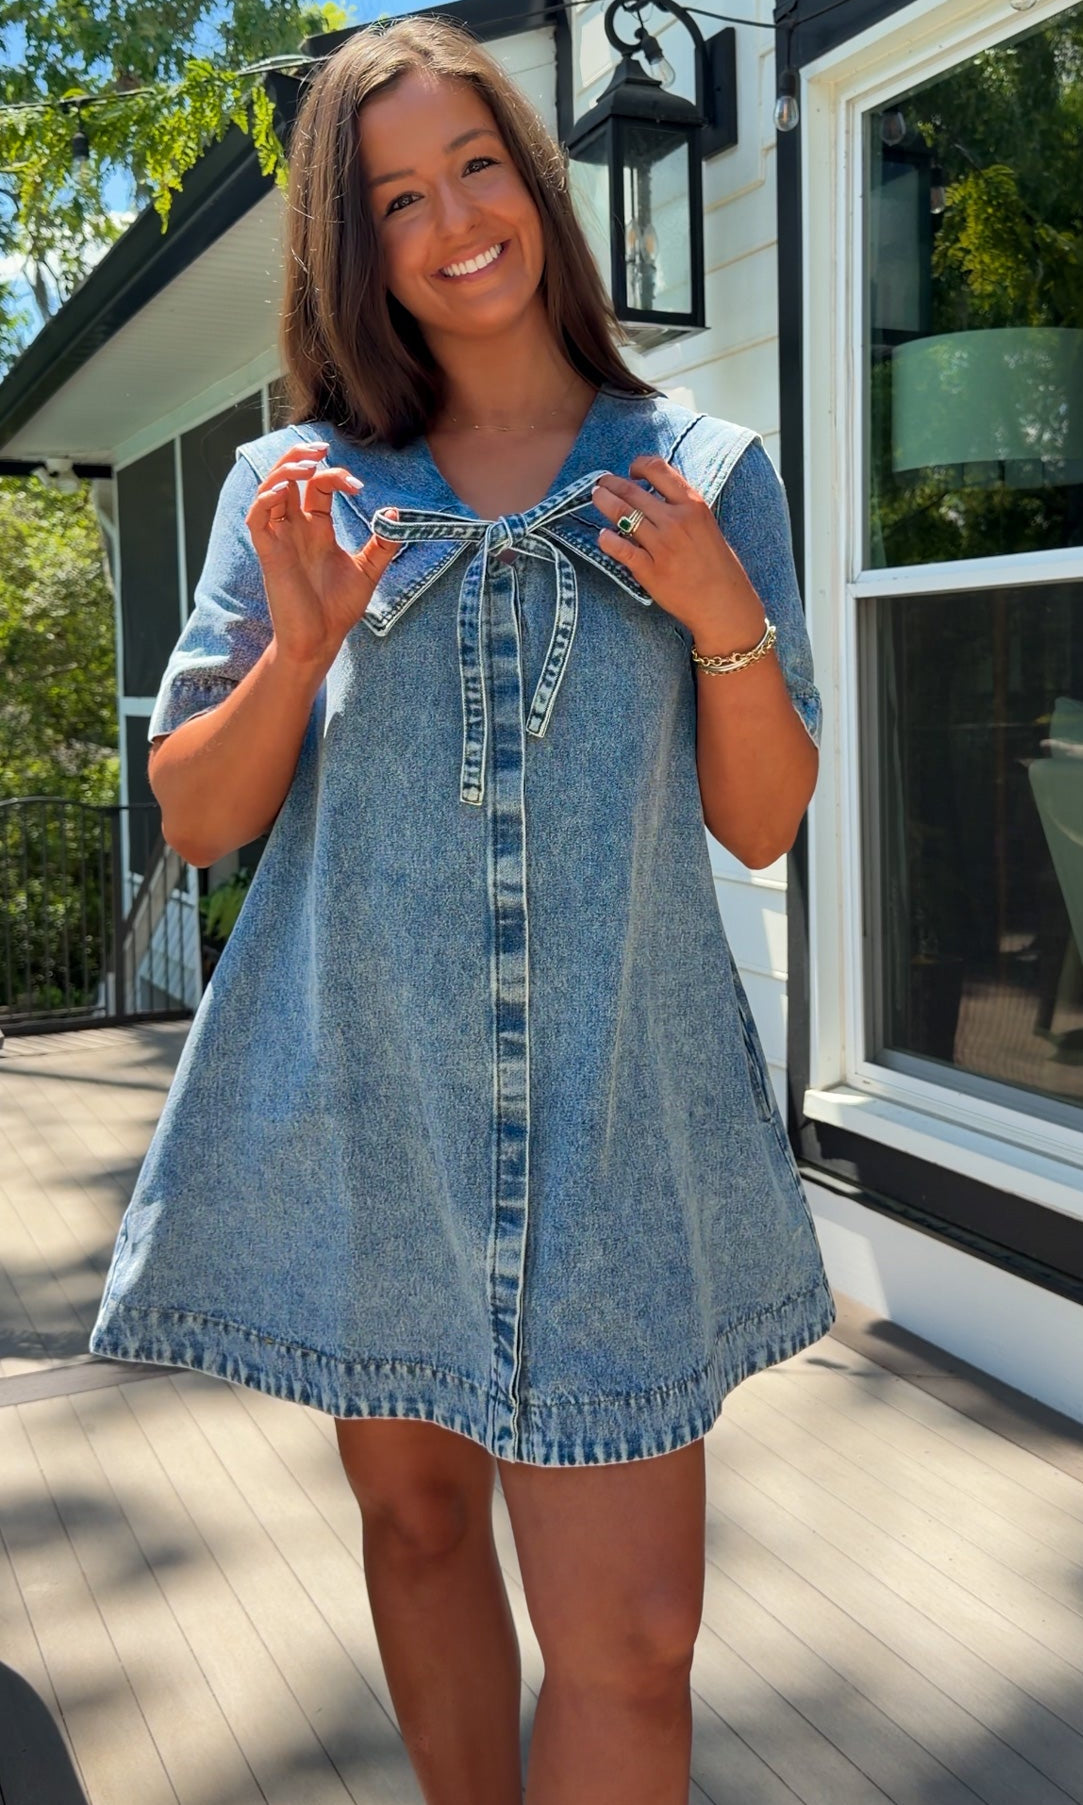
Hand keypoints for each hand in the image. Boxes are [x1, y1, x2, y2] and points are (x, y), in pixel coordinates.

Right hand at [245, 441, 400, 670]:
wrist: (320, 640)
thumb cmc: (338, 609)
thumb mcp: (368, 571)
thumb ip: (382, 544)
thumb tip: (397, 517)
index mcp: (316, 529)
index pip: (318, 487)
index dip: (335, 476)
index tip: (358, 486)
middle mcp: (295, 528)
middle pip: (288, 478)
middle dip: (300, 458)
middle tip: (320, 449)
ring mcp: (280, 539)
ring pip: (269, 491)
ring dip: (283, 472)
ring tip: (305, 463)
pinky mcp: (269, 554)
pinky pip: (257, 519)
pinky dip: (265, 500)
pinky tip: (283, 492)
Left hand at [592, 455, 767, 647]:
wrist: (723, 603)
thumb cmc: (716, 564)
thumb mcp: (706, 524)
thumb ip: (682, 508)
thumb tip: (653, 494)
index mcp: (692, 505)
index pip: (658, 469)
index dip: (638, 465)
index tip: (631, 472)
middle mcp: (675, 521)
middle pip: (632, 491)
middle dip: (611, 484)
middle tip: (600, 484)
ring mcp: (661, 546)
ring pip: (622, 515)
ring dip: (604, 503)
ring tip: (596, 498)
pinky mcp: (649, 570)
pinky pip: (620, 549)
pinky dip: (607, 539)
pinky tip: (603, 536)